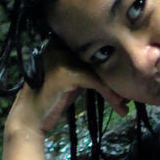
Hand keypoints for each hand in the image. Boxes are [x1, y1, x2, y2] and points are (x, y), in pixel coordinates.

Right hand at [6, 37, 128, 136]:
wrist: (30, 118)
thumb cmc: (53, 99)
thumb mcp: (72, 78)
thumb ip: (87, 67)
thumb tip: (117, 65)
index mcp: (61, 42)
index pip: (94, 47)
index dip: (112, 64)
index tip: (126, 81)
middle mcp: (59, 45)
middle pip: (98, 57)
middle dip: (116, 77)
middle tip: (129, 94)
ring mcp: (61, 57)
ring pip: (98, 70)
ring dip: (115, 88)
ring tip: (124, 104)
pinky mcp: (65, 72)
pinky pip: (95, 81)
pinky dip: (108, 94)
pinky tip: (118, 105)